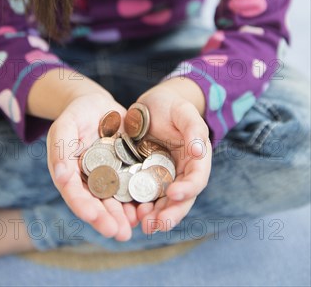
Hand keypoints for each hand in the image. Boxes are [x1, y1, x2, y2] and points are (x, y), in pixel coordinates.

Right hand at [46, 93, 138, 240]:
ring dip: (125, 214)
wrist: (96, 103)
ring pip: (116, 199)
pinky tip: (149, 205)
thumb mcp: (64, 127)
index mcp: (70, 175)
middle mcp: (89, 181)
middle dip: (108, 220)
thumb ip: (60, 150)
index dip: (84, 207)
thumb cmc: (74, 114)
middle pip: (98, 204)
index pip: (75, 195)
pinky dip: (140, 196)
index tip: (93, 217)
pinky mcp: (126, 168)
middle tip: (120, 234)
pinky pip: (133, 184)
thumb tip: (61, 177)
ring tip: (137, 225)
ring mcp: (108, 176)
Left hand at [134, 84, 211, 234]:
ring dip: (155, 216)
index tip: (172, 193)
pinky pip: (145, 195)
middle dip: (170, 213)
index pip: (197, 179)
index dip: (187, 189)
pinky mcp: (146, 177)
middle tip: (156, 224)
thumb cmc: (171, 104)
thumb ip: (193, 129)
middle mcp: (182, 172)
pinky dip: (139, 206)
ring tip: (142, 223)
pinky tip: (130, 213)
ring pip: (163, 203)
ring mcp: (165, 177)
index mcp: (197, 159)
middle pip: (181, 199)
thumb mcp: (183, 111)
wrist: (151, 104)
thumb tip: (198, 151)